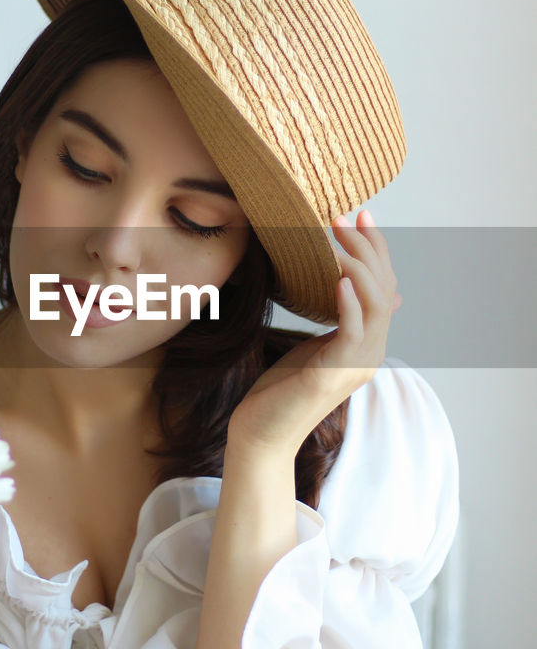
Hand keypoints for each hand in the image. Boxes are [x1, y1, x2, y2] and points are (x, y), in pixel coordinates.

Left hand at [227, 209, 400, 459]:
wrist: (262, 433)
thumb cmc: (281, 390)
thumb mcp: (314, 345)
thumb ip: (335, 319)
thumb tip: (348, 287)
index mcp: (367, 344)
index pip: (385, 286)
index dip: (376, 249)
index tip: (358, 215)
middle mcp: (371, 353)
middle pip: (385, 288)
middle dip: (367, 247)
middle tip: (343, 215)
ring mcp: (357, 365)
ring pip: (377, 304)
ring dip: (357, 265)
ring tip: (335, 238)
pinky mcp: (336, 374)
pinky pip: (354, 331)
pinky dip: (349, 302)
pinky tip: (336, 278)